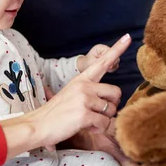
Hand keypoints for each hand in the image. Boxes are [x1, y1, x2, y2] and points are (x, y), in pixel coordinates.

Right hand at [1, 34, 130, 155]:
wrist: (38, 125)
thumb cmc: (56, 113)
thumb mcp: (72, 95)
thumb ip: (90, 93)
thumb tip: (111, 102)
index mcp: (81, 79)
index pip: (102, 62)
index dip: (117, 49)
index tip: (128, 37)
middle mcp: (84, 85)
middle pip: (116, 92)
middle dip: (111, 106)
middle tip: (97, 113)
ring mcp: (84, 98)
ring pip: (111, 110)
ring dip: (103, 120)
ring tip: (88, 121)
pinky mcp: (84, 113)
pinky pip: (105, 123)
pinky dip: (98, 129)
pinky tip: (86, 127)